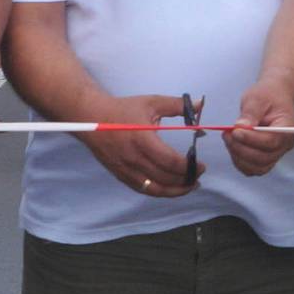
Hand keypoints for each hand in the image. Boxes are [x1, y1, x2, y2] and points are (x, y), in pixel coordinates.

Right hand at [80, 93, 203, 196]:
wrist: (91, 119)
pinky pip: (142, 189)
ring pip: (154, 189)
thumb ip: (177, 105)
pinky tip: (170, 188)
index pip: (170, 162)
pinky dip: (159, 191)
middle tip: (198, 176)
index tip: (201, 166)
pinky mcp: (120, 175)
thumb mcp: (152, 102)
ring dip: (174, 191)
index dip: (189, 167)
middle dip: (186, 180)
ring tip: (189, 186)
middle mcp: (134, 159)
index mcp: (143, 140)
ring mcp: (126, 170)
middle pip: (165, 178)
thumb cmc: (123, 110)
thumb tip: (200, 105)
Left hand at [222, 78, 293, 176]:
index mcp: (288, 127)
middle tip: (227, 134)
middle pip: (264, 158)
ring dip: (239, 157)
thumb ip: (250, 113)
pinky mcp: (267, 157)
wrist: (274, 95)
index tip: (235, 131)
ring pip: (258, 167)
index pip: (271, 141)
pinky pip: (254, 168)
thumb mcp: (257, 98)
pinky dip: (241, 162)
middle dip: (241, 148)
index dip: (251, 139)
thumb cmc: (268, 95)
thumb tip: (240, 127)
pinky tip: (233, 147)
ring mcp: (277, 153)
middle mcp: (285, 144)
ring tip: (229, 139)